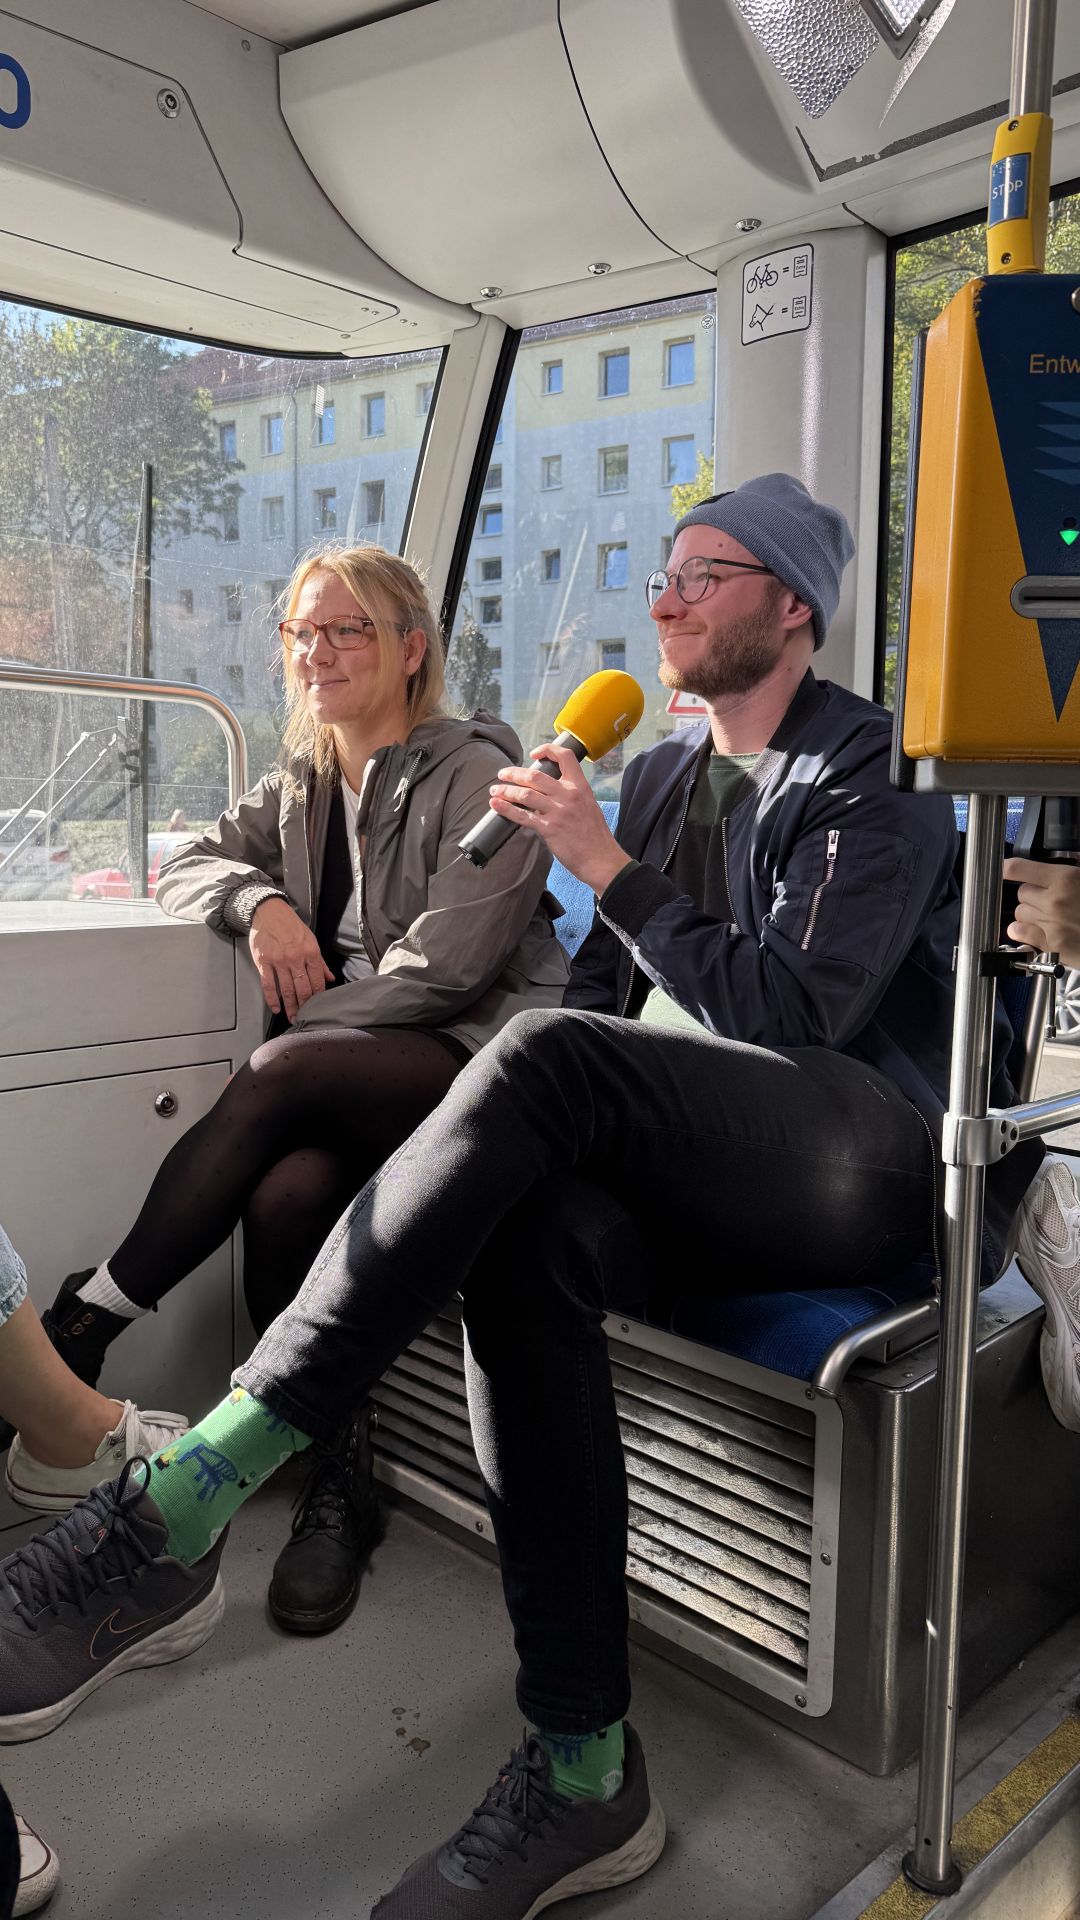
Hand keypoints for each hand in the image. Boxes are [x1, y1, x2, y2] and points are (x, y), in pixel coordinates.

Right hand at [248, 897, 333, 1019]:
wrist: (269, 912)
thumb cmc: (290, 925)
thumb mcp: (310, 940)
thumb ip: (320, 961)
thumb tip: (330, 977)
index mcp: (310, 952)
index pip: (317, 981)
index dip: (318, 996)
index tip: (317, 1007)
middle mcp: (296, 958)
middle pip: (302, 989)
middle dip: (304, 1006)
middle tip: (304, 1017)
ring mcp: (279, 961)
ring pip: (286, 990)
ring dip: (290, 1006)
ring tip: (292, 1017)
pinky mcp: (264, 962)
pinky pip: (268, 985)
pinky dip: (272, 1000)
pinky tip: (276, 1008)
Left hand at [488, 745, 631, 894]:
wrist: (601, 858)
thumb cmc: (594, 836)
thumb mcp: (588, 805)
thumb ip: (570, 796)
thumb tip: (547, 794)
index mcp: (580, 786)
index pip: (565, 757)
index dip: (547, 750)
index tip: (534, 754)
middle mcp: (568, 795)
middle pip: (535, 776)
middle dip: (514, 773)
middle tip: (502, 774)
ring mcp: (558, 811)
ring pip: (526, 794)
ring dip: (506, 791)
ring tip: (495, 791)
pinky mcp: (549, 828)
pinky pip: (523, 816)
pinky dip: (507, 809)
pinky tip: (496, 805)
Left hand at [1003, 857, 1079, 968]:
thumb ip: (1076, 870)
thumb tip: (1066, 861)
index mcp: (1066, 879)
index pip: (1018, 868)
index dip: (1009, 868)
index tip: (1005, 870)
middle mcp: (1054, 901)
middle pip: (1021, 893)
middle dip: (1032, 894)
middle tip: (1048, 898)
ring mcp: (1050, 925)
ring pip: (1019, 913)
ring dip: (1029, 913)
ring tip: (1047, 915)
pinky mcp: (1050, 946)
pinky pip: (1020, 933)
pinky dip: (1023, 931)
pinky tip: (1034, 929)